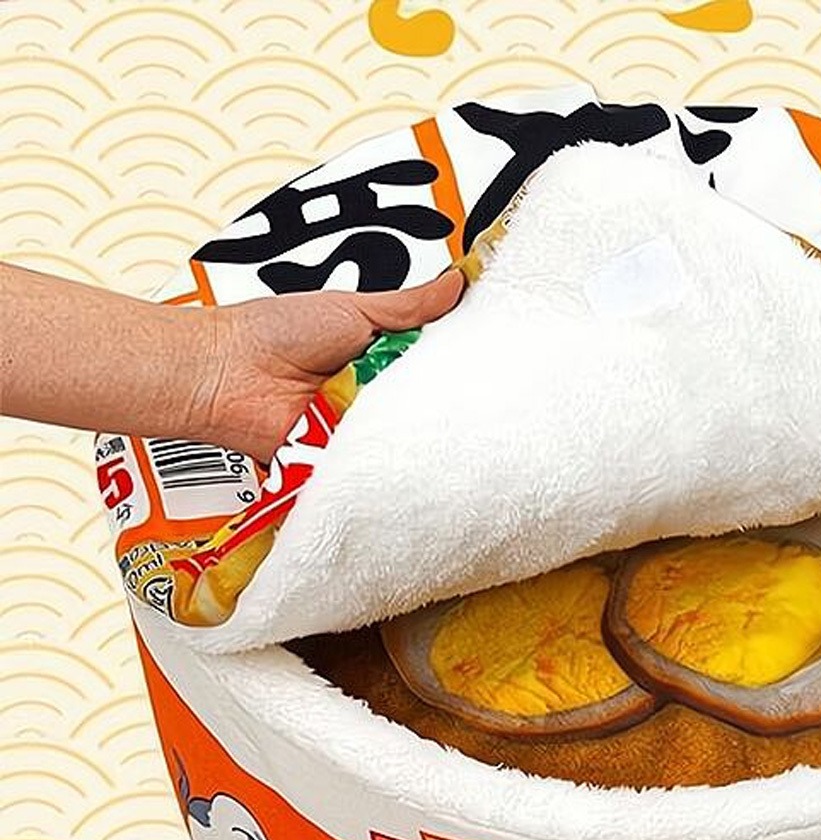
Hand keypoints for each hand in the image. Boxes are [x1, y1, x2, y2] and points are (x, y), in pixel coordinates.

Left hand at [191, 268, 464, 462]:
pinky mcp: (344, 461)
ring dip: (413, 429)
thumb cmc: (273, 333)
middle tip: (469, 393)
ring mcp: (358, 430)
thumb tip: (455, 283)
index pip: (431, 364)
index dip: (457, 364)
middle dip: (441, 400)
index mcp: (378, 356)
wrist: (224, 374)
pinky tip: (400, 448)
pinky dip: (386, 458)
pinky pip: (376, 465)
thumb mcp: (353, 308)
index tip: (485, 359)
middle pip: (423, 403)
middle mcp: (371, 395)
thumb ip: (408, 305)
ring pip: (403, 436)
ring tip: (430, 418)